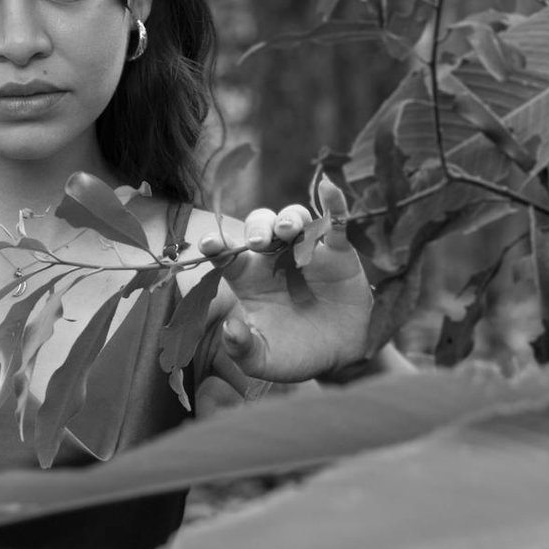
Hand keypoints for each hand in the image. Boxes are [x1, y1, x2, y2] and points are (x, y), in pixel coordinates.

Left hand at [198, 176, 372, 383]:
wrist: (339, 358)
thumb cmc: (294, 354)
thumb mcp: (263, 360)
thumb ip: (242, 348)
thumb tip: (229, 329)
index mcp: (248, 278)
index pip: (227, 254)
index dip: (217, 245)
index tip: (210, 244)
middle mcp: (273, 258)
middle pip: (259, 226)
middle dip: (256, 228)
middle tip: (258, 242)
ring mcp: (305, 251)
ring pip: (293, 218)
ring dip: (287, 219)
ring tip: (286, 231)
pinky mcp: (338, 253)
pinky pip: (336, 222)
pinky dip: (334, 204)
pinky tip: (329, 188)